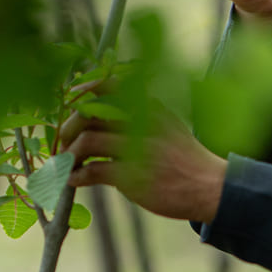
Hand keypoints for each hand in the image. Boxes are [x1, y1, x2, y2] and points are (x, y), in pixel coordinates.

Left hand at [62, 83, 228, 222]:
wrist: (209, 186)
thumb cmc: (184, 157)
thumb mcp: (168, 124)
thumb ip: (142, 115)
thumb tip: (101, 114)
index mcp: (150, 105)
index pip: (109, 86)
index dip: (83, 90)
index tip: (70, 99)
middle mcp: (142, 121)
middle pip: (89, 114)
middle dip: (68, 128)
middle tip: (62, 142)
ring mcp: (136, 148)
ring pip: (87, 141)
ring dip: (69, 153)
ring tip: (66, 164)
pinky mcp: (131, 176)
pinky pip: (92, 170)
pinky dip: (76, 176)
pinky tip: (74, 180)